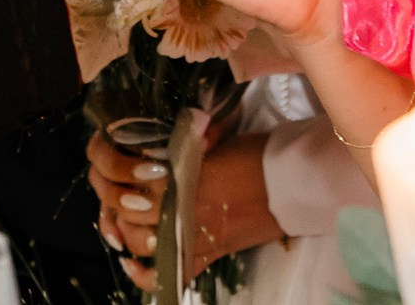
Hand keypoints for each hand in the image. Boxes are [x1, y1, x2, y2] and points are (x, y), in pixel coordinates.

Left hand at [88, 128, 277, 289]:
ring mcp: (195, 237)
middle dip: (123, 206)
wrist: (292, 183)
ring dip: (129, 234)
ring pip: (144, 244)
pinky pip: (172, 273)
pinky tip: (134, 264)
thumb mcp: (216, 140)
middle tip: (126, 194)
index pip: (134, 185)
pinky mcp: (210, 254)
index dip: (124, 179)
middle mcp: (183, 211)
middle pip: (132, 215)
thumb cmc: (257, 155)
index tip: (127, 171)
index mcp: (183, 179)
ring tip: (129, 221)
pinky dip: (147, 274)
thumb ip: (187, 144)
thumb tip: (170, 139)